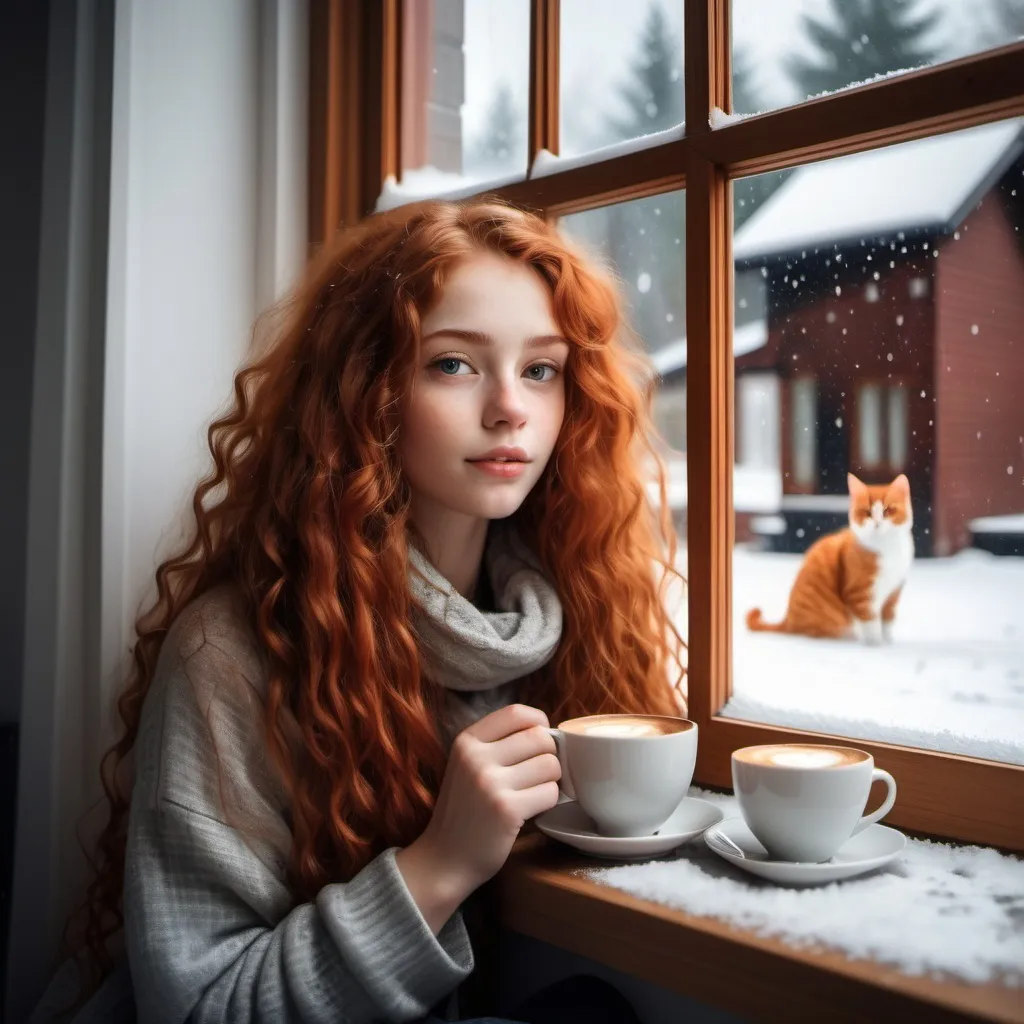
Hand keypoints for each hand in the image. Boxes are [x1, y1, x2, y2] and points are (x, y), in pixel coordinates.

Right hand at [396, 704, 559, 930]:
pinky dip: (548, 802)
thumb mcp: (467, 765)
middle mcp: (476, 757)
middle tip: (538, 774)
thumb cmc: (465, 810)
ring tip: (534, 792)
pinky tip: (532, 810)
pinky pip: (550, 793)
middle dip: (549, 755)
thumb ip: (498, 744)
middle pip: (540, 738)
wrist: (445, 858)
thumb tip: (547, 730)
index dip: (538, 722)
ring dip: (551, 780)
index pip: (516, 713)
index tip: (540, 739)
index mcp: (467, 741)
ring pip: (550, 764)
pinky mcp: (507, 809)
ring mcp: (490, 783)